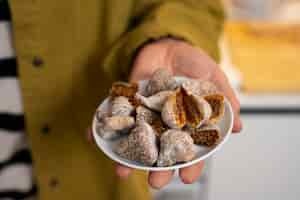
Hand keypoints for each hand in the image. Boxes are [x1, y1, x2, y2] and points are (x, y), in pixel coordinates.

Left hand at [87, 38, 241, 188]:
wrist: (168, 44)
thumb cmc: (194, 62)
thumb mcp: (214, 78)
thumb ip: (224, 100)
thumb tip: (238, 127)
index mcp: (187, 124)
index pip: (191, 150)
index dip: (191, 164)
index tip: (187, 177)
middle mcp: (165, 125)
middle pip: (163, 151)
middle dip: (159, 168)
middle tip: (155, 182)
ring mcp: (146, 116)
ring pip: (137, 141)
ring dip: (128, 156)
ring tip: (122, 170)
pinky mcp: (129, 104)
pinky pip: (116, 118)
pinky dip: (102, 128)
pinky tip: (93, 138)